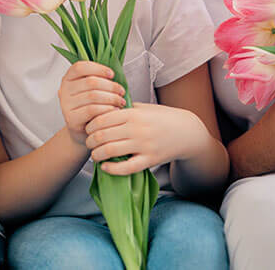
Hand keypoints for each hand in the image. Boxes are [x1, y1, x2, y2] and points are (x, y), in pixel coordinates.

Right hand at [58, 61, 126, 144]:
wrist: (85, 131)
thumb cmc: (92, 106)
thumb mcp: (93, 90)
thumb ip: (99, 79)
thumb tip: (113, 73)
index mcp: (68, 78)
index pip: (80, 67)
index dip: (98, 69)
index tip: (112, 74)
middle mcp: (64, 90)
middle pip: (91, 82)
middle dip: (110, 86)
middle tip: (121, 91)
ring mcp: (66, 105)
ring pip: (93, 96)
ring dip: (111, 98)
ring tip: (121, 101)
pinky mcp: (71, 118)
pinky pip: (92, 110)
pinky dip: (107, 109)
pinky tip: (115, 110)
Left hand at [84, 102, 206, 174]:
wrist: (187, 132)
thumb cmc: (162, 118)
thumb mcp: (145, 107)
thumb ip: (125, 107)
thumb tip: (102, 107)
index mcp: (134, 113)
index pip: (103, 118)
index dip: (91, 125)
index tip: (87, 129)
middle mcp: (138, 129)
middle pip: (103, 135)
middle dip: (91, 140)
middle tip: (88, 143)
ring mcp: (144, 145)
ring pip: (111, 151)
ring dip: (97, 154)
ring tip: (95, 155)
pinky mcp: (150, 160)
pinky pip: (127, 168)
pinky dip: (112, 169)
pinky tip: (105, 167)